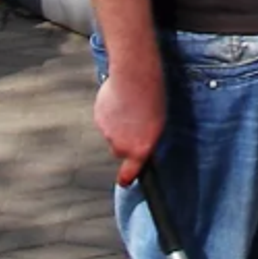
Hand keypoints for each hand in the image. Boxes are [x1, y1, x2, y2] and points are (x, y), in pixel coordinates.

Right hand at [95, 65, 165, 185]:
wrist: (134, 77)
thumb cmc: (154, 97)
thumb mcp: (158, 122)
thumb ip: (145, 138)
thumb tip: (138, 144)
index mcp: (140, 148)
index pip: (129, 173)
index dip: (126, 178)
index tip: (124, 181)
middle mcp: (121, 145)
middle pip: (119, 150)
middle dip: (124, 141)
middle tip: (134, 125)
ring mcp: (107, 132)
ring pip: (111, 133)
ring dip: (118, 125)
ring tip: (130, 106)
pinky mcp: (98, 118)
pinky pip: (104, 119)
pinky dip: (110, 113)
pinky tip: (119, 100)